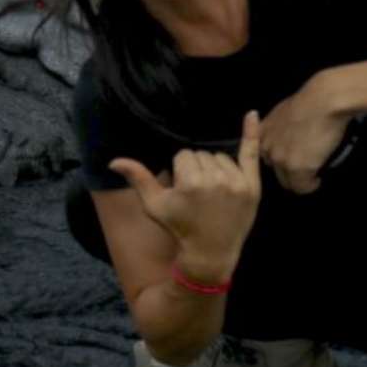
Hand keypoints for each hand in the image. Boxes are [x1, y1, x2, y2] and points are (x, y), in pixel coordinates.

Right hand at [109, 110, 261, 274]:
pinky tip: (252, 113)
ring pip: (220, 156)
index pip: (184, 156)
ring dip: (215, 167)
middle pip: (202, 154)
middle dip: (197, 168)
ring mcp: (236, 182)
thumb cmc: (179, 227)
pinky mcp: (252, 186)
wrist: (210, 252)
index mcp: (190, 182)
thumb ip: (137, 178)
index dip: (180, 170)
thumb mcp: (154, 205)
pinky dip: (251, 132)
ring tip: (212, 190)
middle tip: (197, 192)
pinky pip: (251, 152)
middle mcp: (215, 179)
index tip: (183, 189)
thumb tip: (113, 161)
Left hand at [260, 80, 353, 194]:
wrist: (324, 100)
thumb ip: (279, 127)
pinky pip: (302, 188)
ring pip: (288, 182)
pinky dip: (311, 185)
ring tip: (312, 175)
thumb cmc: (311, 100)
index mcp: (262, 133)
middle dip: (289, 172)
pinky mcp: (297, 168)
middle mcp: (267, 148)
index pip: (265, 157)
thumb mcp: (284, 112)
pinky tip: (318, 179)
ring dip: (300, 180)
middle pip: (275, 172)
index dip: (281, 160)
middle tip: (305, 169)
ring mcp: (281, 159)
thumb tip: (288, 135)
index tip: (293, 159)